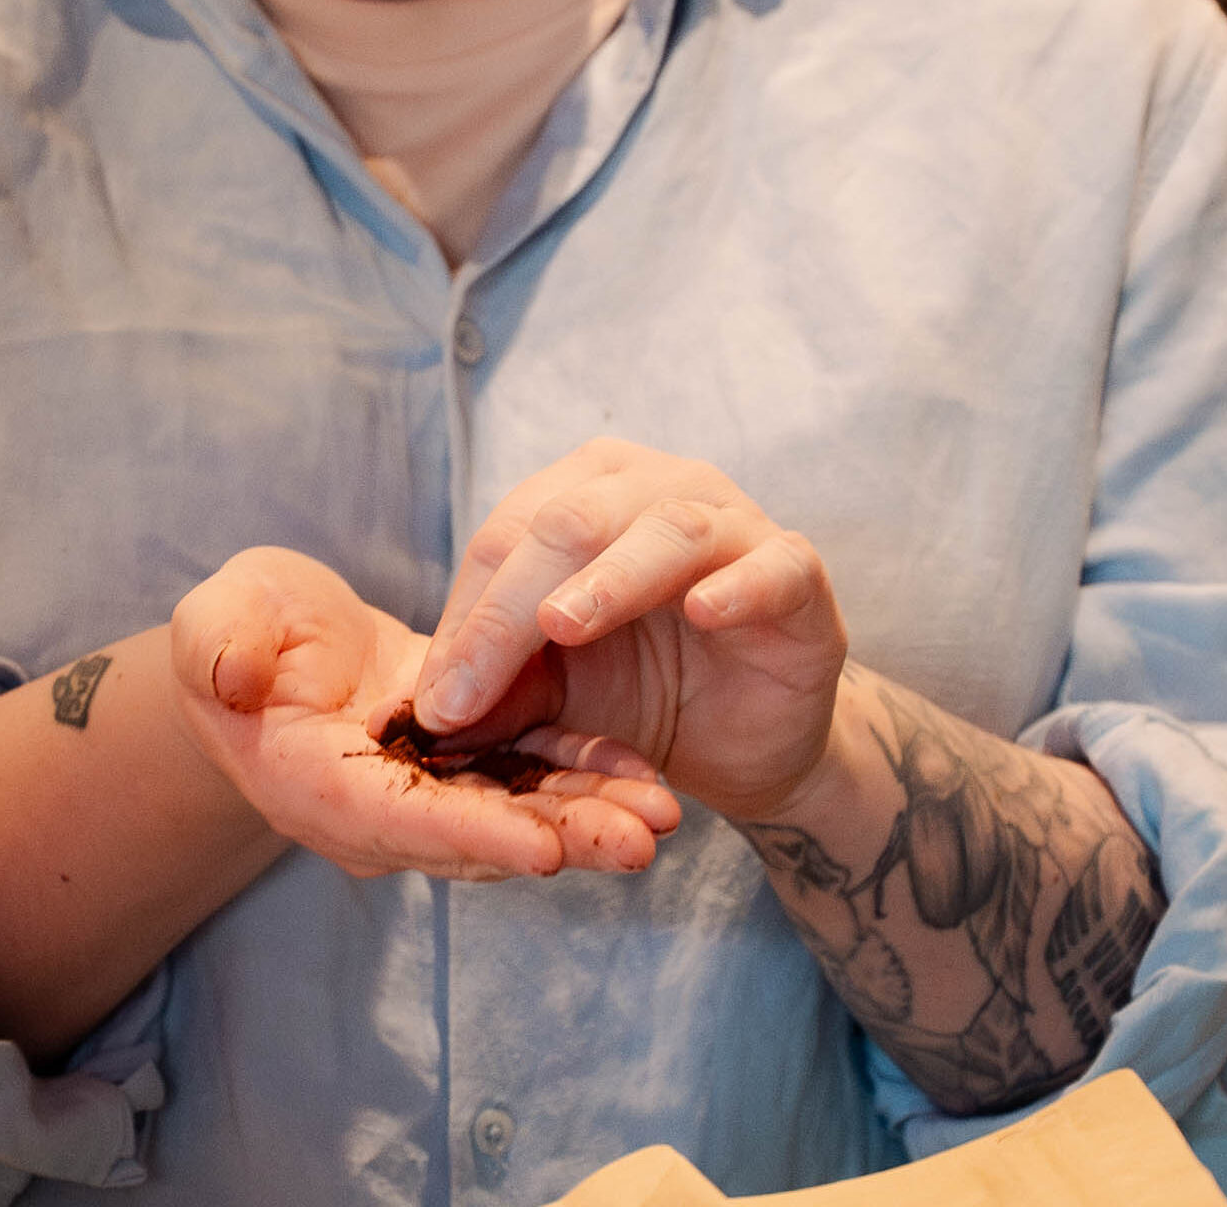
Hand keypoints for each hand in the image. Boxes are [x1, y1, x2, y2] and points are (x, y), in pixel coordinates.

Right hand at [171, 547, 680, 880]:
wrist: (276, 642)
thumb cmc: (243, 624)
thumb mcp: (220, 618)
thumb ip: (217, 646)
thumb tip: (232, 676)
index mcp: (315, 787)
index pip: (401, 820)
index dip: (473, 835)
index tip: (546, 846)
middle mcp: (380, 813)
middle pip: (478, 837)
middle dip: (562, 838)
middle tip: (643, 838)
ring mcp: (428, 797)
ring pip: (518, 815)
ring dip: (591, 817)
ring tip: (665, 815)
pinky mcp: (466, 767)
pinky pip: (532, 777)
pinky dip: (586, 777)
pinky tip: (647, 775)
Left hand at [410, 440, 848, 824]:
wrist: (741, 739)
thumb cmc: (638, 690)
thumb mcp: (555, 694)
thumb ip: (498, 687)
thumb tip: (427, 712)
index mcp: (585, 493)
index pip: (508, 535)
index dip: (468, 616)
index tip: (439, 701)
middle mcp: (657, 486)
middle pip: (572, 521)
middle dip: (513, 604)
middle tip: (475, 681)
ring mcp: (734, 522)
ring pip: (666, 529)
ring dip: (610, 579)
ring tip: (566, 624)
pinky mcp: (799, 574)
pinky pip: (772, 567)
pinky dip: (737, 585)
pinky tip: (704, 611)